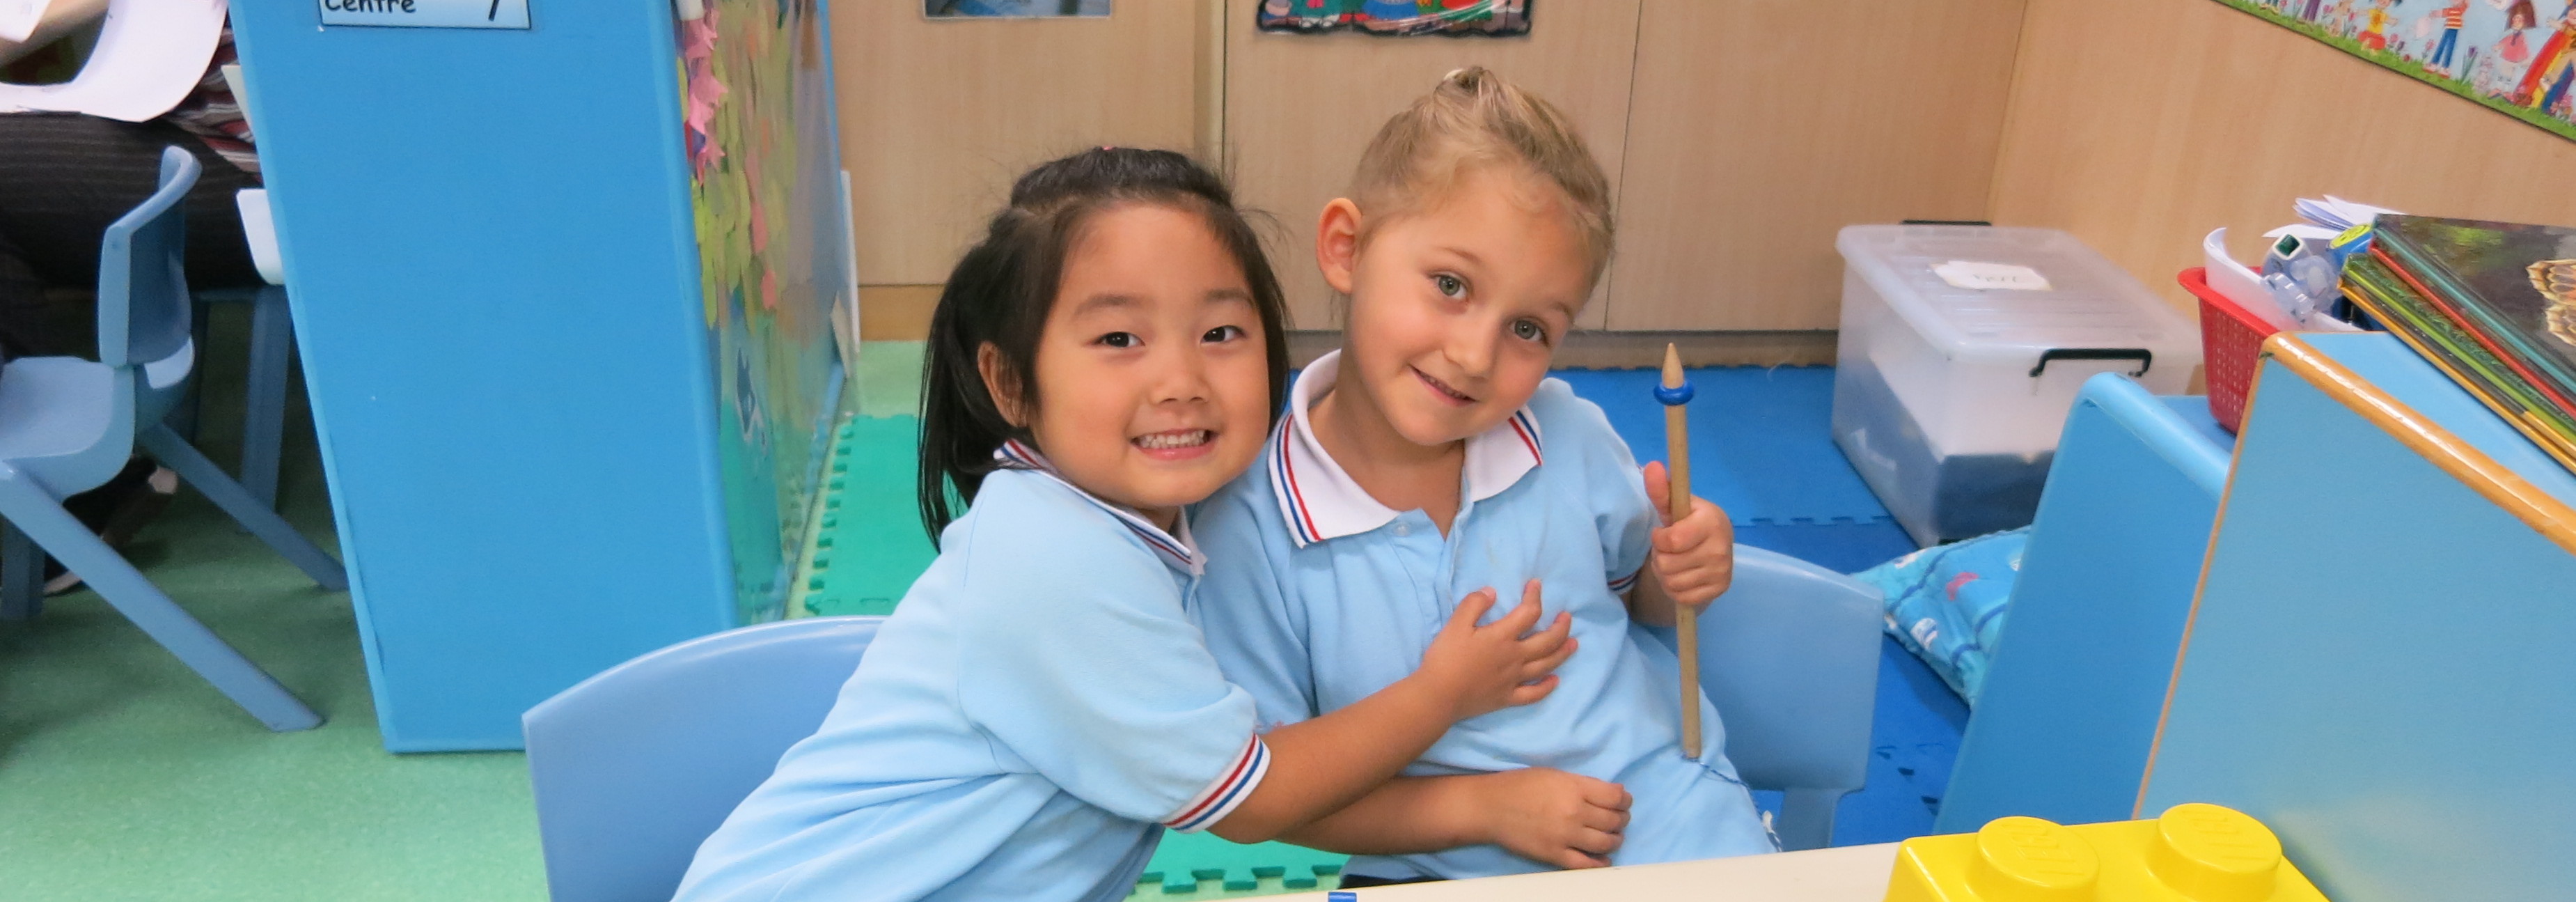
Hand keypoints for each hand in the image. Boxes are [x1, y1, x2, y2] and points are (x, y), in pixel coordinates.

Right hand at [1413, 580, 1575, 720]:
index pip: (1529, 612)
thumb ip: (1474, 605)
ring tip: (1574, 644)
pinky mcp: (1508, 698)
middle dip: (1560, 627)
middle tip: (1567, 617)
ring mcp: (1514, 680)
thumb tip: (1492, 592)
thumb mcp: (1455, 625)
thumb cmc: (1445, 658)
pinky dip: (1547, 687)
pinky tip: (1555, 681)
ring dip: (1563, 653)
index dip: (1535, 596)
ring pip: (1546, 665)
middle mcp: (1515, 657)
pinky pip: (1533, 694)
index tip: (1536, 585)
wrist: (1438, 696)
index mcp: (1503, 637)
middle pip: (1547, 640)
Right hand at [1474, 768, 1631, 868]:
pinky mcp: (1555, 855)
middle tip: (1620, 818)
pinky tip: (1603, 859)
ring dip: (1616, 839)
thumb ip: (1583, 784)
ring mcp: (1566, 836)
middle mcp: (1574, 812)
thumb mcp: (1555, 774)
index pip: (1615, 797)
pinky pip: (1586, 864)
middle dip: (1622, 818)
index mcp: (1574, 788)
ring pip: (1606, 843)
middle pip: (1614, 820)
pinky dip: (1600, 863)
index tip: (1624, 800)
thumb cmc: (1520, 785)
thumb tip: (1613, 793)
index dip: (1625, 799)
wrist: (1490, 807)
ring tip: (1613, 837)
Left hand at [1641, 461, 1733, 612]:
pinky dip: (1674, 589)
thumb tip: (1652, 466)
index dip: (1660, 539)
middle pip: (1667, 564)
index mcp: (1712, 522)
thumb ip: (1661, 490)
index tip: (1664, 533)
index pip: (1672, 541)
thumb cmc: (1689, 522)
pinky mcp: (1719, 590)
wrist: (1713, 546)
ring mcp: (1722, 572)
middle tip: (1670, 550)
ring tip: (1675, 561)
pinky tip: (1682, 575)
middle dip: (1661, 557)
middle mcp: (1721, 549)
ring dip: (1665, 574)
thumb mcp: (1674, 506)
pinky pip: (1681, 597)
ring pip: (1672, 582)